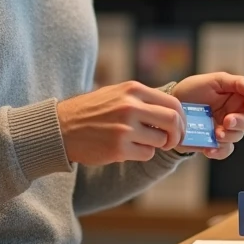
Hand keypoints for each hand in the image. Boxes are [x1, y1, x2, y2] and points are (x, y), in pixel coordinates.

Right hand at [57, 81, 183, 164]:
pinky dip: (143, 153)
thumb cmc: (91, 111)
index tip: (179, 127)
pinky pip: (146, 154)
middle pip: (173, 121)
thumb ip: (142, 98)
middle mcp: (131, 106)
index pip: (173, 103)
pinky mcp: (118, 148)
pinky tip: (129, 149)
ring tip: (141, 142)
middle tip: (172, 140)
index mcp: (133, 90)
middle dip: (178, 134)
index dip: (182, 118)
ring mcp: (125, 128)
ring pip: (161, 140)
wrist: (61, 127)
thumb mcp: (116, 93)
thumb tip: (172, 110)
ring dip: (157, 145)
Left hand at [169, 72, 243, 159]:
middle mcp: (236, 114)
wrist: (171, 107)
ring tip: (216, 133)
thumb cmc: (193, 90)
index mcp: (238, 97)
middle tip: (227, 120)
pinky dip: (219, 151)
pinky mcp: (214, 143)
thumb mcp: (213, 80)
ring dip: (229, 136)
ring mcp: (226, 129)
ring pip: (238, 136)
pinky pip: (225, 151)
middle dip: (242, 122)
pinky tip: (209, 149)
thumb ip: (235, 82)